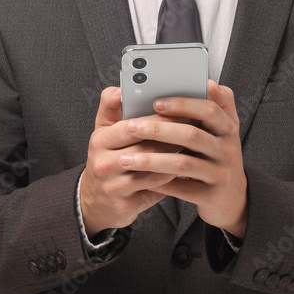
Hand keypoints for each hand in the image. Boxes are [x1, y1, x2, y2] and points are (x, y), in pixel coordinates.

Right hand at [80, 86, 192, 236]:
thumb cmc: (107, 159)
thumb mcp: (102, 132)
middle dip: (174, 136)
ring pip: (154, 169)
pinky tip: (186, 168)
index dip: (159, 118)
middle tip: (197, 126)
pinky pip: (156, 189)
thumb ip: (110, 107)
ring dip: (177, 157)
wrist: (95, 201)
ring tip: (196, 146)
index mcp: (100, 140)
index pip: (133, 125)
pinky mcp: (127, 205)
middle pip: (146, 147)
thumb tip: (120, 88)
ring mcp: (114, 186)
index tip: (181, 110)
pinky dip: (172, 177)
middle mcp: (104, 164)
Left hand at [119, 80, 247, 239]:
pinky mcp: (213, 196)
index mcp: (228, 127)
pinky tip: (141, 178)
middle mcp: (229, 148)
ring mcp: (222, 173)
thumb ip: (212, 107)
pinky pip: (183, 188)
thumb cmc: (217, 156)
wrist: (233, 197)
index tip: (156, 101)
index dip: (183, 104)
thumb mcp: (220, 130)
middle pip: (193, 135)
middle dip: (158, 130)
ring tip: (126, 158)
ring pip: (184, 163)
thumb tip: (205, 82)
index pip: (210, 109)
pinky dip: (161, 182)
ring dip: (152, 159)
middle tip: (130, 126)